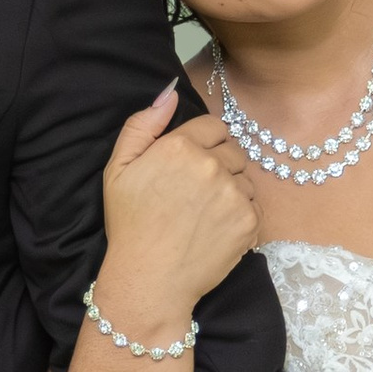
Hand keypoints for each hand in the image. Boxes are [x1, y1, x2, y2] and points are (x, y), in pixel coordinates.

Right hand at [95, 84, 258, 343]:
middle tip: (196, 193)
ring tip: (206, 214)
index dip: (203, 144)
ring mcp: (234, 194)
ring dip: (232, 189)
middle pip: (233, 150)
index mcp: (180, 146)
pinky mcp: (249, 221)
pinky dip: (240, 216)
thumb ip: (142, 124)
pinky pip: (254, 206)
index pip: (213, 126)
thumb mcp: (118, 169)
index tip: (190, 166)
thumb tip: (169, 91)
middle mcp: (212, 165)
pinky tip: (216, 229)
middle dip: (219, 165)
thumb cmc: (130, 224)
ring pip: (245, 178)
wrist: (149, 280)